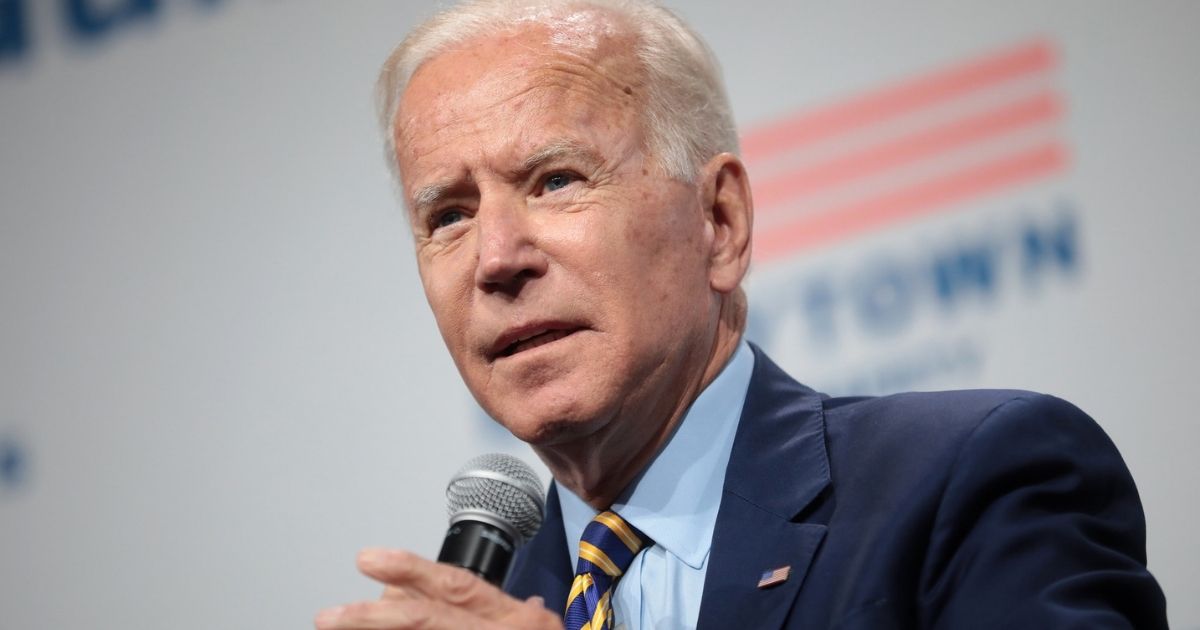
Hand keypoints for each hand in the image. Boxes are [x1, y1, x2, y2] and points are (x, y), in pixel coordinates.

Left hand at [315, 548, 563, 629]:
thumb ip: (521, 612)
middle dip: (371, 618)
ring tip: (336, 628)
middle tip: (329, 616)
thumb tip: (511, 598)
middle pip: (425, 620)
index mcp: (512, 618)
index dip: (412, 570)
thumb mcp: (541, 629)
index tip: (369, 559)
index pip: (456, 585)